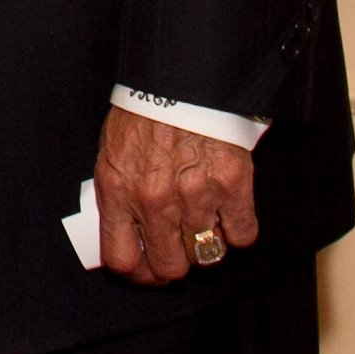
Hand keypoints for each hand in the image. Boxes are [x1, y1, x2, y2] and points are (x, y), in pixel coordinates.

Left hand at [94, 106, 258, 284]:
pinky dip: (238, 230)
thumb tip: (123, 236)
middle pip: (170, 268)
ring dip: (206, 245)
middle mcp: (154, 200)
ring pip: (207, 256)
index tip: (145, 271)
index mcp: (117, 190)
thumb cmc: (143, 116)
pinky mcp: (232, 187)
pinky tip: (228, 211)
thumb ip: (117, 197)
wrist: (178, 79)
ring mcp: (194, 196)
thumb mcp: (112, 154)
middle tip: (178, 250)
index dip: (136, 274)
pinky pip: (242, 237)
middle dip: (174, 264)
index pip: (121, 260)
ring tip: (202, 223)